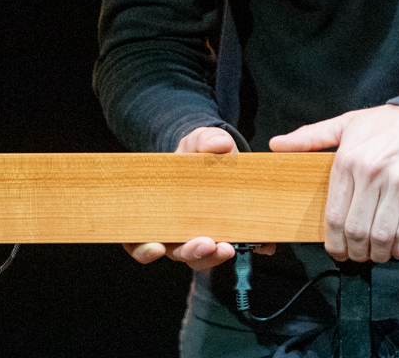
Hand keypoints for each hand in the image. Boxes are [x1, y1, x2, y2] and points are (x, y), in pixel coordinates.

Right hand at [122, 126, 274, 268]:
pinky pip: (232, 247)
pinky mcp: (224, 235)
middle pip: (175, 253)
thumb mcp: (198, 141)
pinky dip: (246, 248)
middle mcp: (174, 231)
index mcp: (155, 212)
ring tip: (229, 247)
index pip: (139, 240)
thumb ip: (206, 140)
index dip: (143, 250)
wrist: (217, 156)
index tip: (157, 248)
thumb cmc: (196, 153)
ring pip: (201, 258)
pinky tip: (259, 244)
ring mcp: (198, 236)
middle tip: (206, 244)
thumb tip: (218, 144)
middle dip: (190, 252)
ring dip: (214, 256)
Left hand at [270, 105, 398, 262]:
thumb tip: (276, 144)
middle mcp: (371, 175)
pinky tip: (397, 249)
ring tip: (376, 255)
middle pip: (355, 230)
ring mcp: (398, 185)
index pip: (334, 215)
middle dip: (354, 252)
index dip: (333, 242)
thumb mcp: (347, 123)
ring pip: (381, 235)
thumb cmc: (389, 122)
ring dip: (377, 254)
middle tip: (356, 256)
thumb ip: (311, 137)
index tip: (336, 250)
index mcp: (348, 160)